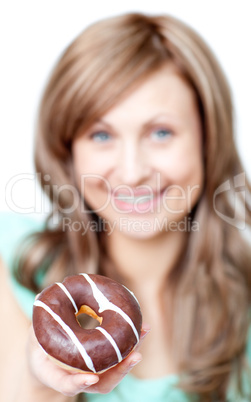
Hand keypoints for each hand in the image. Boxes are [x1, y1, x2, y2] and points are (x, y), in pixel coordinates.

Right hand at [27, 323, 149, 396]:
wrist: (45, 364)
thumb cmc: (39, 350)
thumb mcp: (33, 338)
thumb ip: (38, 321)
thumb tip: (40, 297)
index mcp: (55, 376)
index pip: (66, 385)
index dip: (78, 383)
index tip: (91, 377)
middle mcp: (78, 380)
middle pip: (103, 382)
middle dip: (120, 370)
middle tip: (135, 355)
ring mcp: (93, 375)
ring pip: (115, 372)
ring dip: (132, 355)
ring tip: (144, 331)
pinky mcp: (103, 365)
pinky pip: (119, 358)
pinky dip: (131, 344)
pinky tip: (142, 327)